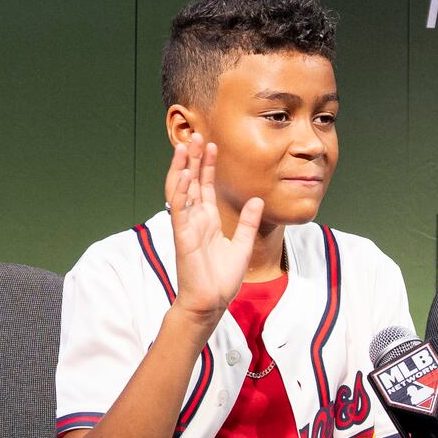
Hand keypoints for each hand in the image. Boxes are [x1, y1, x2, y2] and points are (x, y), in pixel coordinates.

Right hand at [163, 133, 264, 327]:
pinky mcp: (183, 236)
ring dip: (182, 168)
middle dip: (193, 159)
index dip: (207, 166)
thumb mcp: (243, 245)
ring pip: (180, 190)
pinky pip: (180, 209)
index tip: (212, 146)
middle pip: (191, 182)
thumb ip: (249, 222)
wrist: (212, 302)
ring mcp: (187, 226)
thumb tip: (258, 199)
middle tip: (196, 136)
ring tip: (185, 147)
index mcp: (207, 220)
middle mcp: (195, 219)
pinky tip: (183, 174)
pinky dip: (180, 191)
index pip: (204, 186)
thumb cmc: (222, 279)